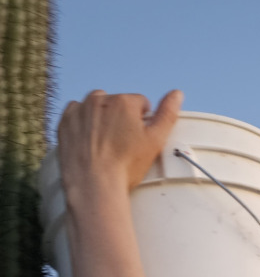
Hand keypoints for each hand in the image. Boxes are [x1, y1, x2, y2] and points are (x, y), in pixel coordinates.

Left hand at [58, 89, 183, 194]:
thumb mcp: (156, 141)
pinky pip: (75, 113)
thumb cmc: (126, 165)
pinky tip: (89, 140)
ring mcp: (80, 109)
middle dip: (121, 118)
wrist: (94, 184)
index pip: (140, 104)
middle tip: (121, 144)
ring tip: (105, 142)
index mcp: (125, 102)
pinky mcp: (65, 121)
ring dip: (101, 117)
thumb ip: (167, 114)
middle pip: (117, 103)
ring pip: (96, 106)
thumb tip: (177, 93)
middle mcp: (100, 99)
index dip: (142, 122)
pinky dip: (82, 122)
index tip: (138, 139)